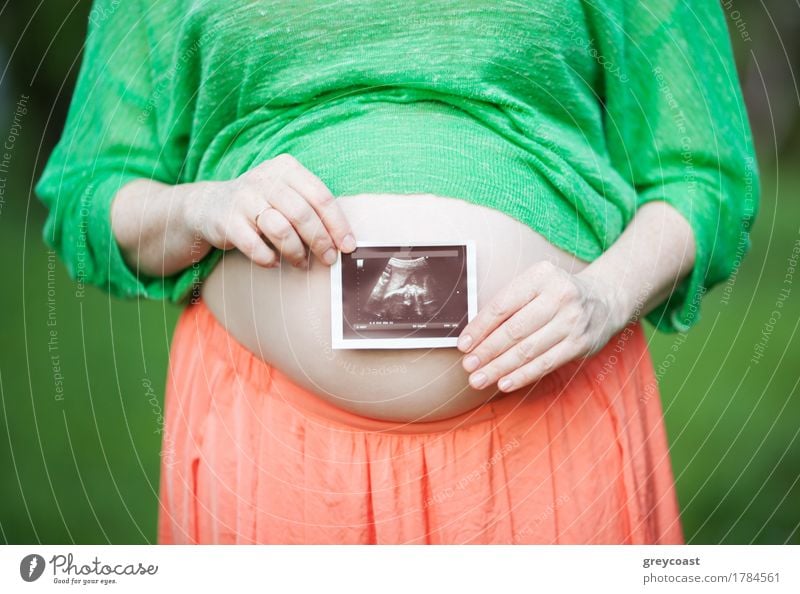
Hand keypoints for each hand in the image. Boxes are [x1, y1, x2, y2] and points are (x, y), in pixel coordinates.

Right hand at [182, 153, 355, 267]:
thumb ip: (312, 210)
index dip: (338, 224)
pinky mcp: (227, 220)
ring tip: (302, 263)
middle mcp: (265, 178)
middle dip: (320, 241)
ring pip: (280, 230)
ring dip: (296, 253)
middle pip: (302, 214)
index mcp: (287, 168)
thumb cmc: (262, 204)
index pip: (321, 196)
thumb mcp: (287, 195)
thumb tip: (343, 242)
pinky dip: (269, 259)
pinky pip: (255, 246)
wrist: (210, 205)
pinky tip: (274, 262)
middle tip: (328, 259)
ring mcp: (244, 198)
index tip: (348, 246)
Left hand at [456, 260, 632, 392]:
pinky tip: (504, 383)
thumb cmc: (556, 293)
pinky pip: (546, 364)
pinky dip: (522, 376)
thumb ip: (509, 303)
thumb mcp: (535, 284)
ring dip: (500, 368)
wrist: (604, 299)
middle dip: (487, 351)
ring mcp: (572, 321)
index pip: (502, 305)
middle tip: (468, 366)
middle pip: (514, 330)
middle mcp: (560, 296)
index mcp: (541, 276)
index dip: (480, 328)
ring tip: (479, 379)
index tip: (463, 344)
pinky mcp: (581, 344)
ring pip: (528, 350)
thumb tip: (474, 336)